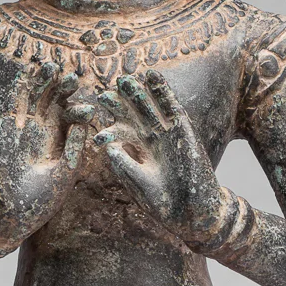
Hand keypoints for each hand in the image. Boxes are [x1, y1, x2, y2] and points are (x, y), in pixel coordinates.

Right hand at [0, 63, 91, 248]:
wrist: (10, 212)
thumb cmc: (41, 198)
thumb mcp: (65, 173)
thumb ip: (75, 149)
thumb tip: (86, 123)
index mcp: (63, 140)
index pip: (74, 118)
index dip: (80, 111)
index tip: (88, 109)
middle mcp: (46, 129)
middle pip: (57, 102)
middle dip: (64, 89)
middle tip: (73, 77)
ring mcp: (28, 126)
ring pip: (37, 98)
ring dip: (44, 82)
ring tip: (51, 67)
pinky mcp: (9, 127)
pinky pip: (15, 104)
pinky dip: (20, 88)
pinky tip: (26, 74)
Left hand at [94, 72, 226, 245]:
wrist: (193, 210)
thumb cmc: (165, 202)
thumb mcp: (141, 185)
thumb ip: (125, 167)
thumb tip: (108, 149)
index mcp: (136, 151)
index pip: (119, 131)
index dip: (106, 122)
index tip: (91, 119)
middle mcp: (149, 139)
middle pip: (131, 116)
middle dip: (118, 105)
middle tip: (103, 94)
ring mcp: (166, 132)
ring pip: (148, 107)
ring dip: (136, 92)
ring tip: (123, 79)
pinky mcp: (182, 127)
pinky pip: (171, 105)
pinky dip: (162, 89)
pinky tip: (152, 75)